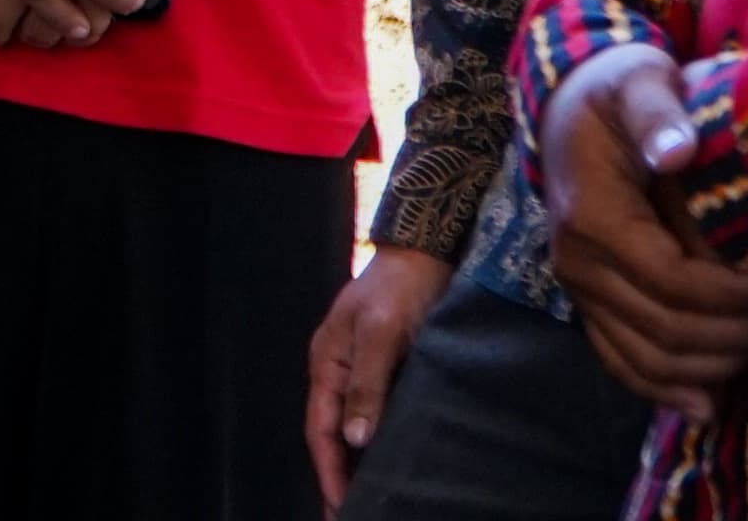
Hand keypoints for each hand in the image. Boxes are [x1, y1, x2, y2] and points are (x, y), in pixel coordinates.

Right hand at [306, 242, 448, 507]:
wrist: (427, 252)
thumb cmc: (400, 290)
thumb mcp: (381, 334)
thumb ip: (368, 385)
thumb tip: (355, 439)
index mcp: (327, 363)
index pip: (321, 429)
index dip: (328, 470)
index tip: (341, 507)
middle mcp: (340, 371)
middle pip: (333, 432)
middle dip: (340, 473)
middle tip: (353, 512)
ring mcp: (363, 369)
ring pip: (356, 425)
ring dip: (361, 460)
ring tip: (374, 494)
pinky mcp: (388, 367)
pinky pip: (378, 412)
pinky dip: (381, 439)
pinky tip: (394, 457)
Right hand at [541, 46, 747, 416]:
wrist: (568, 107)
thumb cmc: (616, 93)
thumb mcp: (638, 84)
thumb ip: (658, 115)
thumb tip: (679, 152)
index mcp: (591, 216)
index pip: (672, 283)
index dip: (735, 297)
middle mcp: (576, 262)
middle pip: (665, 330)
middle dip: (737, 333)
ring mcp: (576, 286)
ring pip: (646, 358)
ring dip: (713, 364)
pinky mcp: (584, 300)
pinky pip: (619, 360)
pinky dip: (662, 389)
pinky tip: (706, 405)